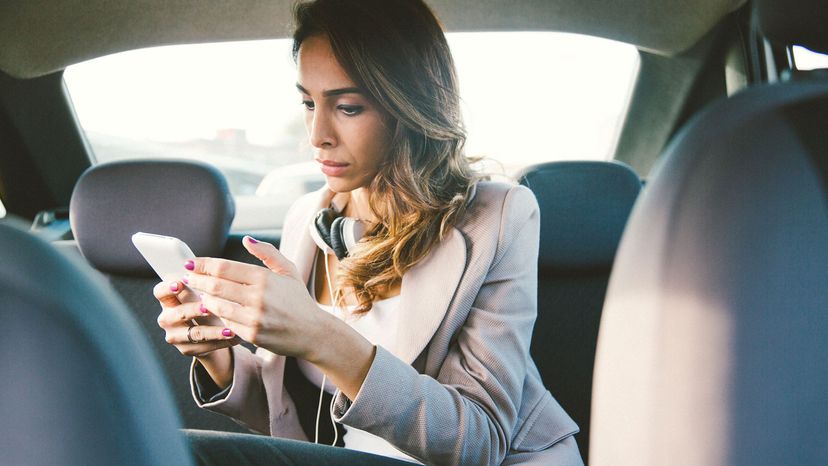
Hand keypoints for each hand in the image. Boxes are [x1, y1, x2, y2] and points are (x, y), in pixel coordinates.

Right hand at [154, 280, 239, 356]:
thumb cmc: (203, 303)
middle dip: (194, 310)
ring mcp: (175, 336)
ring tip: (229, 329)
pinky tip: (234, 336)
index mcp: (168, 300)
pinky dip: (221, 341)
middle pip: (178, 314)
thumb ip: (200, 283)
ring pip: (194, 333)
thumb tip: (210, 267)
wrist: (207, 332)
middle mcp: (167, 318)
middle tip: (208, 307)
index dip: (167, 288)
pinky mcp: (187, 349)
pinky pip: (206, 346)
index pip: (160, 292)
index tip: (179, 283)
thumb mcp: (199, 293)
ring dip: (213, 331)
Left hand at [183, 236, 325, 359]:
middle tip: (187, 277)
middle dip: (197, 280)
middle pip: (216, 285)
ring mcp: (254, 317)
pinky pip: (225, 323)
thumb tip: (246, 240)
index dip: (203, 264)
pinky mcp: (252, 335)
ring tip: (198, 292)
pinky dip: (217, 315)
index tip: (191, 263)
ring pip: (216, 305)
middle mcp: (258, 297)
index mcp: (265, 278)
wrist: (312, 332)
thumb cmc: (298, 299)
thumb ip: (267, 253)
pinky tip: (212, 310)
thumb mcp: (288, 270)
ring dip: (203, 298)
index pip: (224, 268)